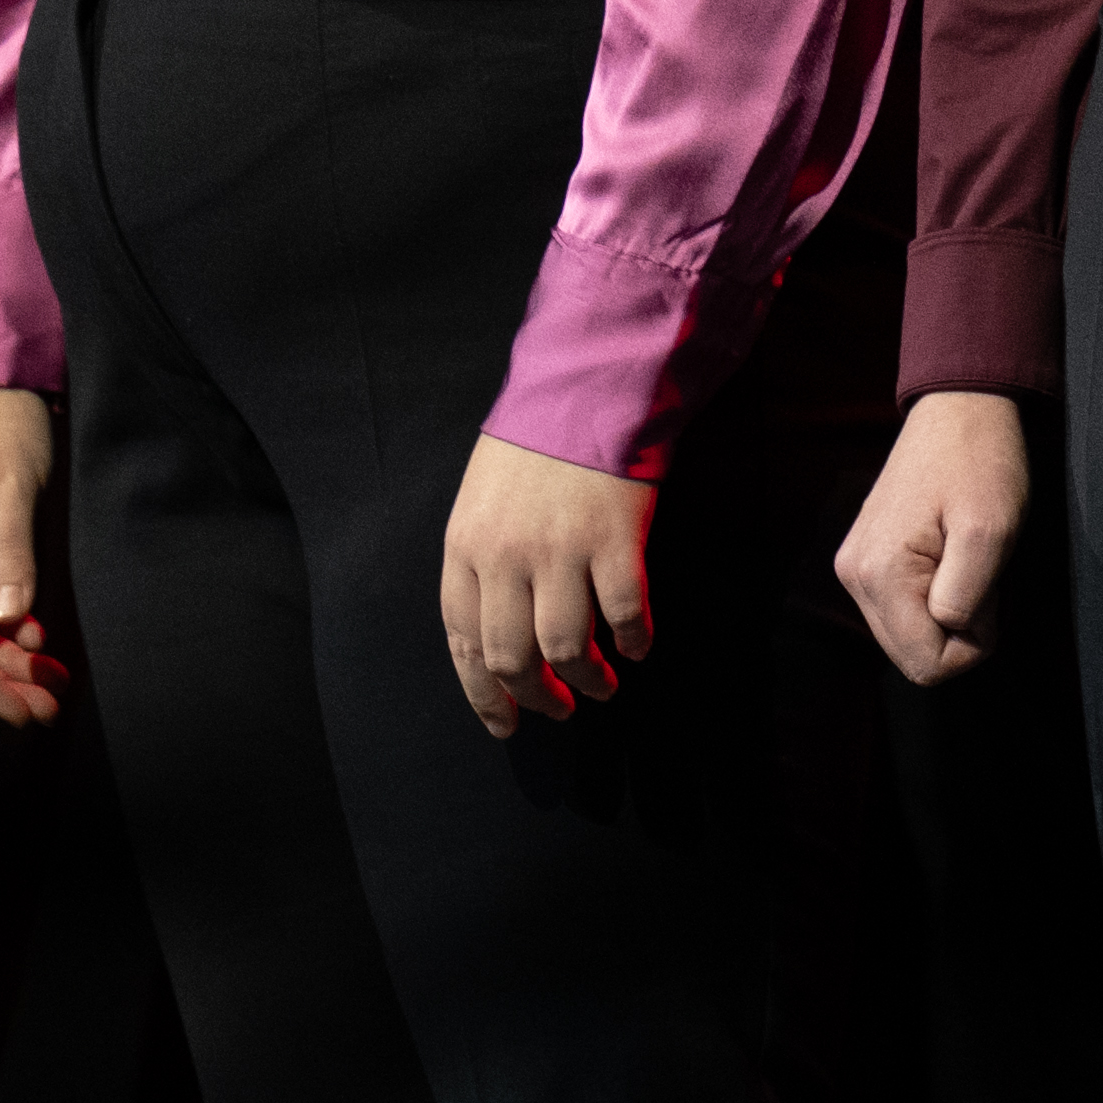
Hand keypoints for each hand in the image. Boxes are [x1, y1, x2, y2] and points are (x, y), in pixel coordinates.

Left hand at [441, 432, 659, 737]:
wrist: (588, 381)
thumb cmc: (535, 439)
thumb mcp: (483, 497)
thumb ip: (483, 560)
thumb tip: (497, 633)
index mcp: (466, 546)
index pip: (464, 641)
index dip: (483, 693)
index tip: (505, 721)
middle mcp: (506, 555)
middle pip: (512, 658)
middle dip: (535, 697)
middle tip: (557, 708)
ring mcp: (561, 549)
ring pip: (567, 649)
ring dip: (587, 681)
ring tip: (602, 687)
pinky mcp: (614, 540)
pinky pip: (625, 615)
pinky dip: (634, 642)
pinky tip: (639, 646)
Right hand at [842, 390, 1038, 685]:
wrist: (959, 408)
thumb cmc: (981, 463)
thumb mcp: (991, 533)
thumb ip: (968, 600)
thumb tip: (952, 632)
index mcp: (881, 575)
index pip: (927, 666)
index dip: (973, 645)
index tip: (992, 595)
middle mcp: (855, 576)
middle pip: (911, 657)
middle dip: (957, 632)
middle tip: (982, 577)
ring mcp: (855, 567)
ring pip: (906, 636)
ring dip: (946, 615)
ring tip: (965, 562)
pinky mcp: (865, 558)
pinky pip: (901, 610)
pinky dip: (932, 598)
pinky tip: (948, 559)